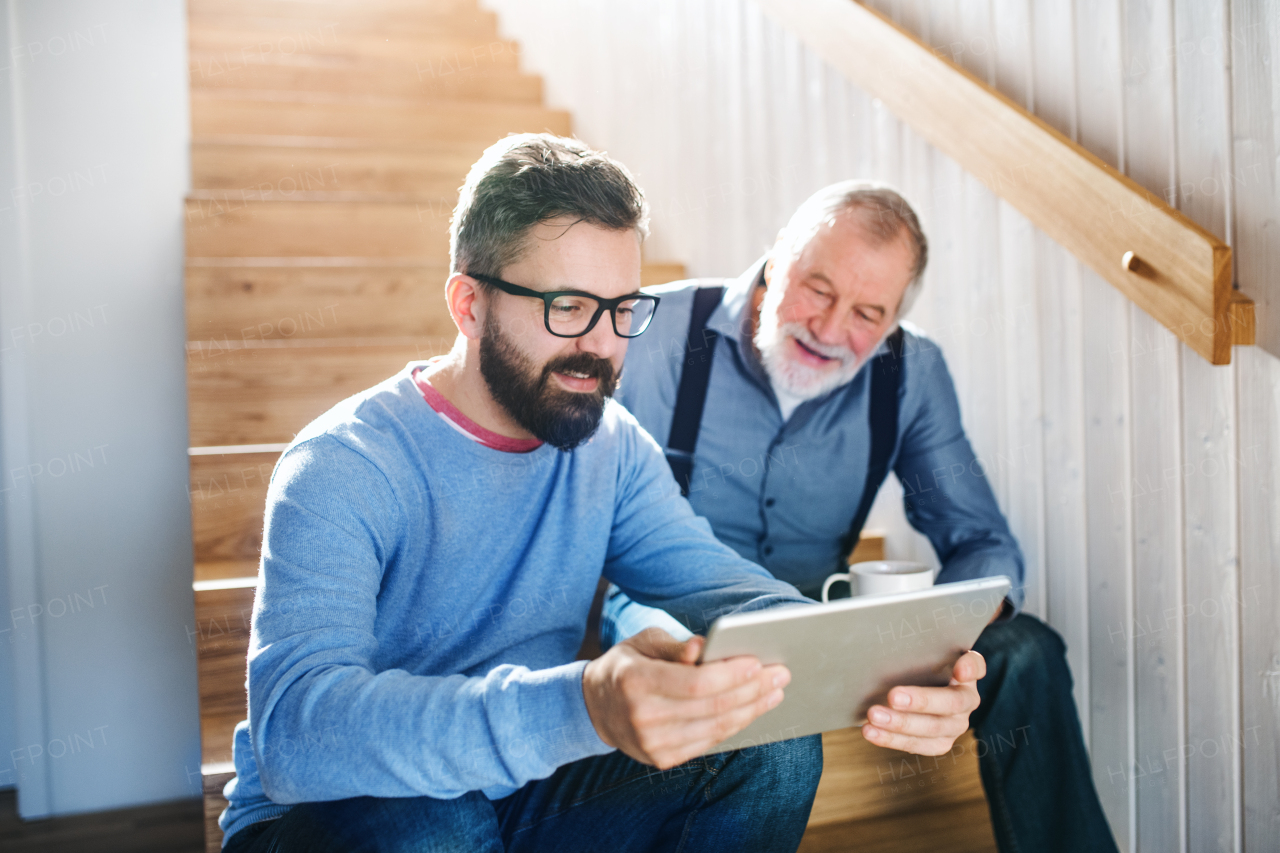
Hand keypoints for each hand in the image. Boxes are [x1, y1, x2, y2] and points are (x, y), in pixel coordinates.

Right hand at [582, 627, 789, 769]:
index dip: (731, 674)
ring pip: (716, 728)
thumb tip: (704, 647)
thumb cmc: (627, 666)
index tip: (759, 662)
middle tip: (780, 674)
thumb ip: (674, 646)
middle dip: (752, 690)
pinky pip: (709, 741)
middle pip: (712, 707)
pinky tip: (752, 709)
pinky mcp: (662, 759)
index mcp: (636, 681)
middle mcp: (643, 717)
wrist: (595, 707)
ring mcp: (653, 744)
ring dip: (752, 709)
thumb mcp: (643, 642)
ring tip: (774, 692)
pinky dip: (735, 725)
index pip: (695, 683)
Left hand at [860, 649, 984, 755]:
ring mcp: (954, 725)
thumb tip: (904, 630)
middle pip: (951, 703)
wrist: (919, 687)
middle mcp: (966, 700)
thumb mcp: (924, 651)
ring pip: (932, 729)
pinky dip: (890, 739)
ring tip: (874, 716)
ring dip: (900, 724)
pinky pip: (916, 745)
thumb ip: (922, 644)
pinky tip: (870, 731)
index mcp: (966, 673)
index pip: (975, 666)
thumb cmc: (920, 664)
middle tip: (893, 696)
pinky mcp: (939, 743)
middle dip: (921, 701)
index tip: (959, 670)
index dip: (969, 668)